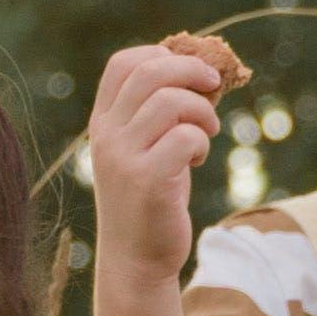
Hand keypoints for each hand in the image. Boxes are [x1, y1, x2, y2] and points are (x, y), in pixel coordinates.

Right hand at [82, 35, 240, 285]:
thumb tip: (202, 72)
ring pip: (171, 102)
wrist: (135, 259)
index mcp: (103, 122)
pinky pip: (184, 137)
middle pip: (150, 73)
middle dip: (192, 71)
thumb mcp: (145, 150)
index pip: (122, 64)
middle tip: (214, 87)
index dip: (160, 55)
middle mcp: (106, 135)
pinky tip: (198, 160)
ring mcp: (123, 158)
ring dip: (202, 111)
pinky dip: (201, 142)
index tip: (188, 72)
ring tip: (207, 133)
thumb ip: (158, 114)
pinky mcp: (146, 181)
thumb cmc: (150, 200)